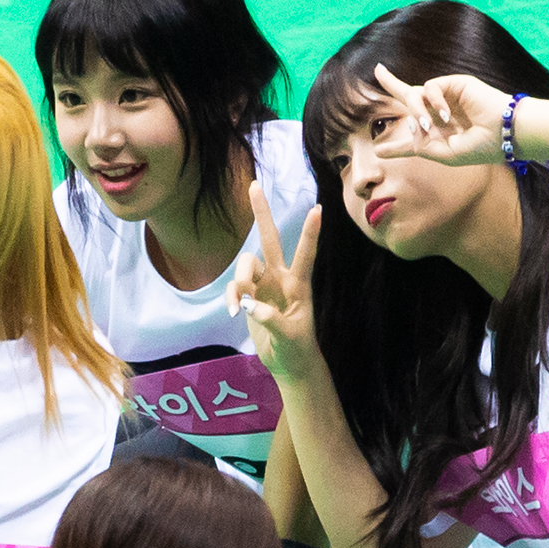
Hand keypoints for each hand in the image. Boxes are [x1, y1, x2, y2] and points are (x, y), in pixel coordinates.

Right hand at [225, 182, 321, 384]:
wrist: (288, 362)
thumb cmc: (296, 348)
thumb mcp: (290, 336)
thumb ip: (271, 319)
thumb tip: (250, 304)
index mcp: (298, 285)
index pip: (305, 254)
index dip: (309, 233)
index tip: (318, 209)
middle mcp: (280, 278)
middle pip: (269, 239)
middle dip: (261, 213)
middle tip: (254, 185)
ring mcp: (263, 285)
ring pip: (244, 265)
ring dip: (238, 282)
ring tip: (239, 306)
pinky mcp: (250, 296)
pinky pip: (234, 288)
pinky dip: (230, 298)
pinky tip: (234, 313)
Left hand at [370, 63, 511, 166]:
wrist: (503, 133)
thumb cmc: (480, 147)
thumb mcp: (446, 153)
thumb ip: (423, 147)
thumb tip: (407, 136)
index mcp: (440, 134)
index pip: (414, 138)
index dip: (396, 147)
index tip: (379, 152)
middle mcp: (440, 114)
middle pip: (410, 98)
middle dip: (393, 84)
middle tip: (378, 71)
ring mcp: (447, 98)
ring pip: (415, 95)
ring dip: (416, 111)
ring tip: (428, 125)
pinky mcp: (454, 84)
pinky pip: (430, 88)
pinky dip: (433, 101)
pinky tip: (445, 114)